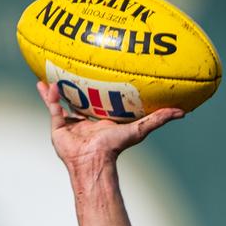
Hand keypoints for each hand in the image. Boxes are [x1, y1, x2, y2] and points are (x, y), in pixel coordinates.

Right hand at [36, 81, 183, 170]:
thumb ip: (158, 120)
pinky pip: (52, 108)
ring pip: (65, 101)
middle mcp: (88, 120)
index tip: (105, 70)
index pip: (105, 99)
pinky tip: (42, 82)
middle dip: (80, 85)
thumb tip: (182, 112)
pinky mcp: (59, 127)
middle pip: (83, 98)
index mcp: (104, 119)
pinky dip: (47, 96)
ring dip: (61, 88)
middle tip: (77, 65)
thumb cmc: (115, 147)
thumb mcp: (139, 129)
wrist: (92, 161)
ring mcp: (72, 124)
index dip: (104, 86)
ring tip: (55, 70)